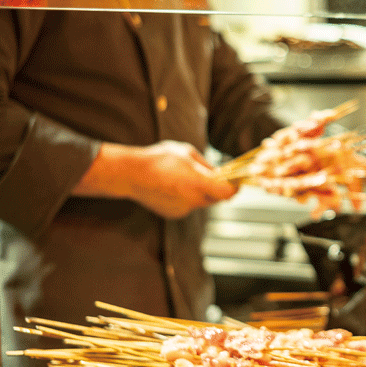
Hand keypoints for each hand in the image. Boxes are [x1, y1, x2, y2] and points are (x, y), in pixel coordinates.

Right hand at [77, 141, 236, 218]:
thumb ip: (206, 165)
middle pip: (216, 198)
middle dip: (217, 188)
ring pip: (201, 202)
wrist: (131, 174)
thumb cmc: (159, 158)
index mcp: (199, 184)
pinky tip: (174, 186)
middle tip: (213, 175)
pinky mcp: (173, 214)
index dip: (234, 187)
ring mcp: (182, 209)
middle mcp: (193, 200)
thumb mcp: (187, 153)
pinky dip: (186, 197)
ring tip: (186, 177)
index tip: (234, 180)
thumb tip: (218, 172)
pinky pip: (188, 205)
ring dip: (200, 192)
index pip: (228, 193)